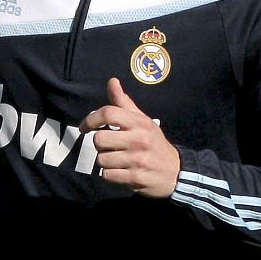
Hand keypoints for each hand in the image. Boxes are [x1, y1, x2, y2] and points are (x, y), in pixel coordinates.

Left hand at [80, 77, 181, 198]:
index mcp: (140, 123)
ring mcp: (138, 160)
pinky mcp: (135, 178)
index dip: (91, 119)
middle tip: (110, 146)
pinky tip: (122, 171)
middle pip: (99, 139)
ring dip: (106, 161)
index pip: (109, 113)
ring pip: (101, 159)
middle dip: (100, 144)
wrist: (176, 171)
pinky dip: (110, 174)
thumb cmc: (154, 143)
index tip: (85, 127)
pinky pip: (107, 175)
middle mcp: (139, 139)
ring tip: (118, 159)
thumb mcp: (142, 120)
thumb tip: (112, 81)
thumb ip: (124, 102)